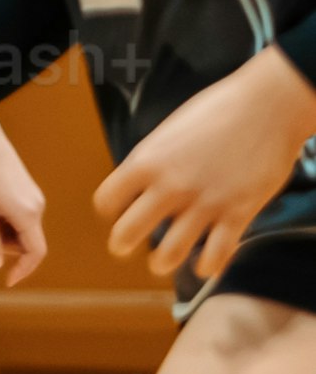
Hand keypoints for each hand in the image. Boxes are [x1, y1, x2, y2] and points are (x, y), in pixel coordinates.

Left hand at [0, 110, 51, 283]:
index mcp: (28, 214)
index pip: (36, 253)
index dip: (23, 271)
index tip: (6, 281)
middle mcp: (37, 206)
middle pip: (27, 242)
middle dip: (5, 244)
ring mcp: (33, 197)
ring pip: (21, 228)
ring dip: (2, 231)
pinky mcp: (26, 189)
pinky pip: (18, 215)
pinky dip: (2, 219)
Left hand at [102, 52, 315, 291]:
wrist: (267, 107)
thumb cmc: (217, 111)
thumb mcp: (168, 132)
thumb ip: (153, 162)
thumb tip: (142, 184)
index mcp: (146, 162)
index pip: (106, 200)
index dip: (109, 209)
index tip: (116, 211)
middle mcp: (170, 186)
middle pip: (128, 233)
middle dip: (122, 244)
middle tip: (125, 247)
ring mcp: (204, 203)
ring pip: (170, 253)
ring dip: (162, 262)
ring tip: (161, 262)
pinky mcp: (238, 213)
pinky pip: (216, 254)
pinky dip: (207, 266)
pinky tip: (204, 265)